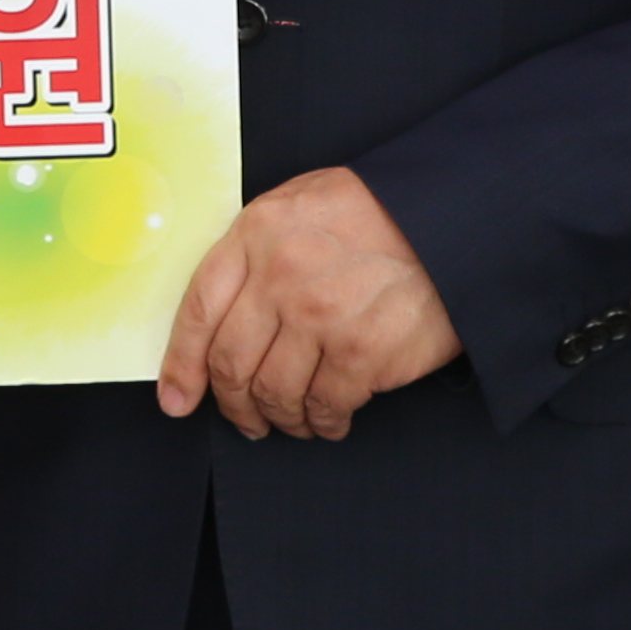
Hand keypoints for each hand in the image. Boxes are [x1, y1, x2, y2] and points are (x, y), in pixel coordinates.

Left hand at [156, 167, 460, 440]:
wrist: (453, 220)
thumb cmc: (380, 211)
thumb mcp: (301, 205)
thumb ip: (257, 249)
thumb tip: (223, 313)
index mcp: (257, 233)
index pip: (198, 310)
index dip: (182, 365)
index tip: (177, 399)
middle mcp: (280, 276)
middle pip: (231, 363)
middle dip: (233, 404)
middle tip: (246, 418)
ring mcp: (319, 318)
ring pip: (274, 393)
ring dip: (279, 418)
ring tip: (292, 420)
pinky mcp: (361, 354)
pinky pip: (324, 406)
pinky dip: (322, 423)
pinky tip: (329, 420)